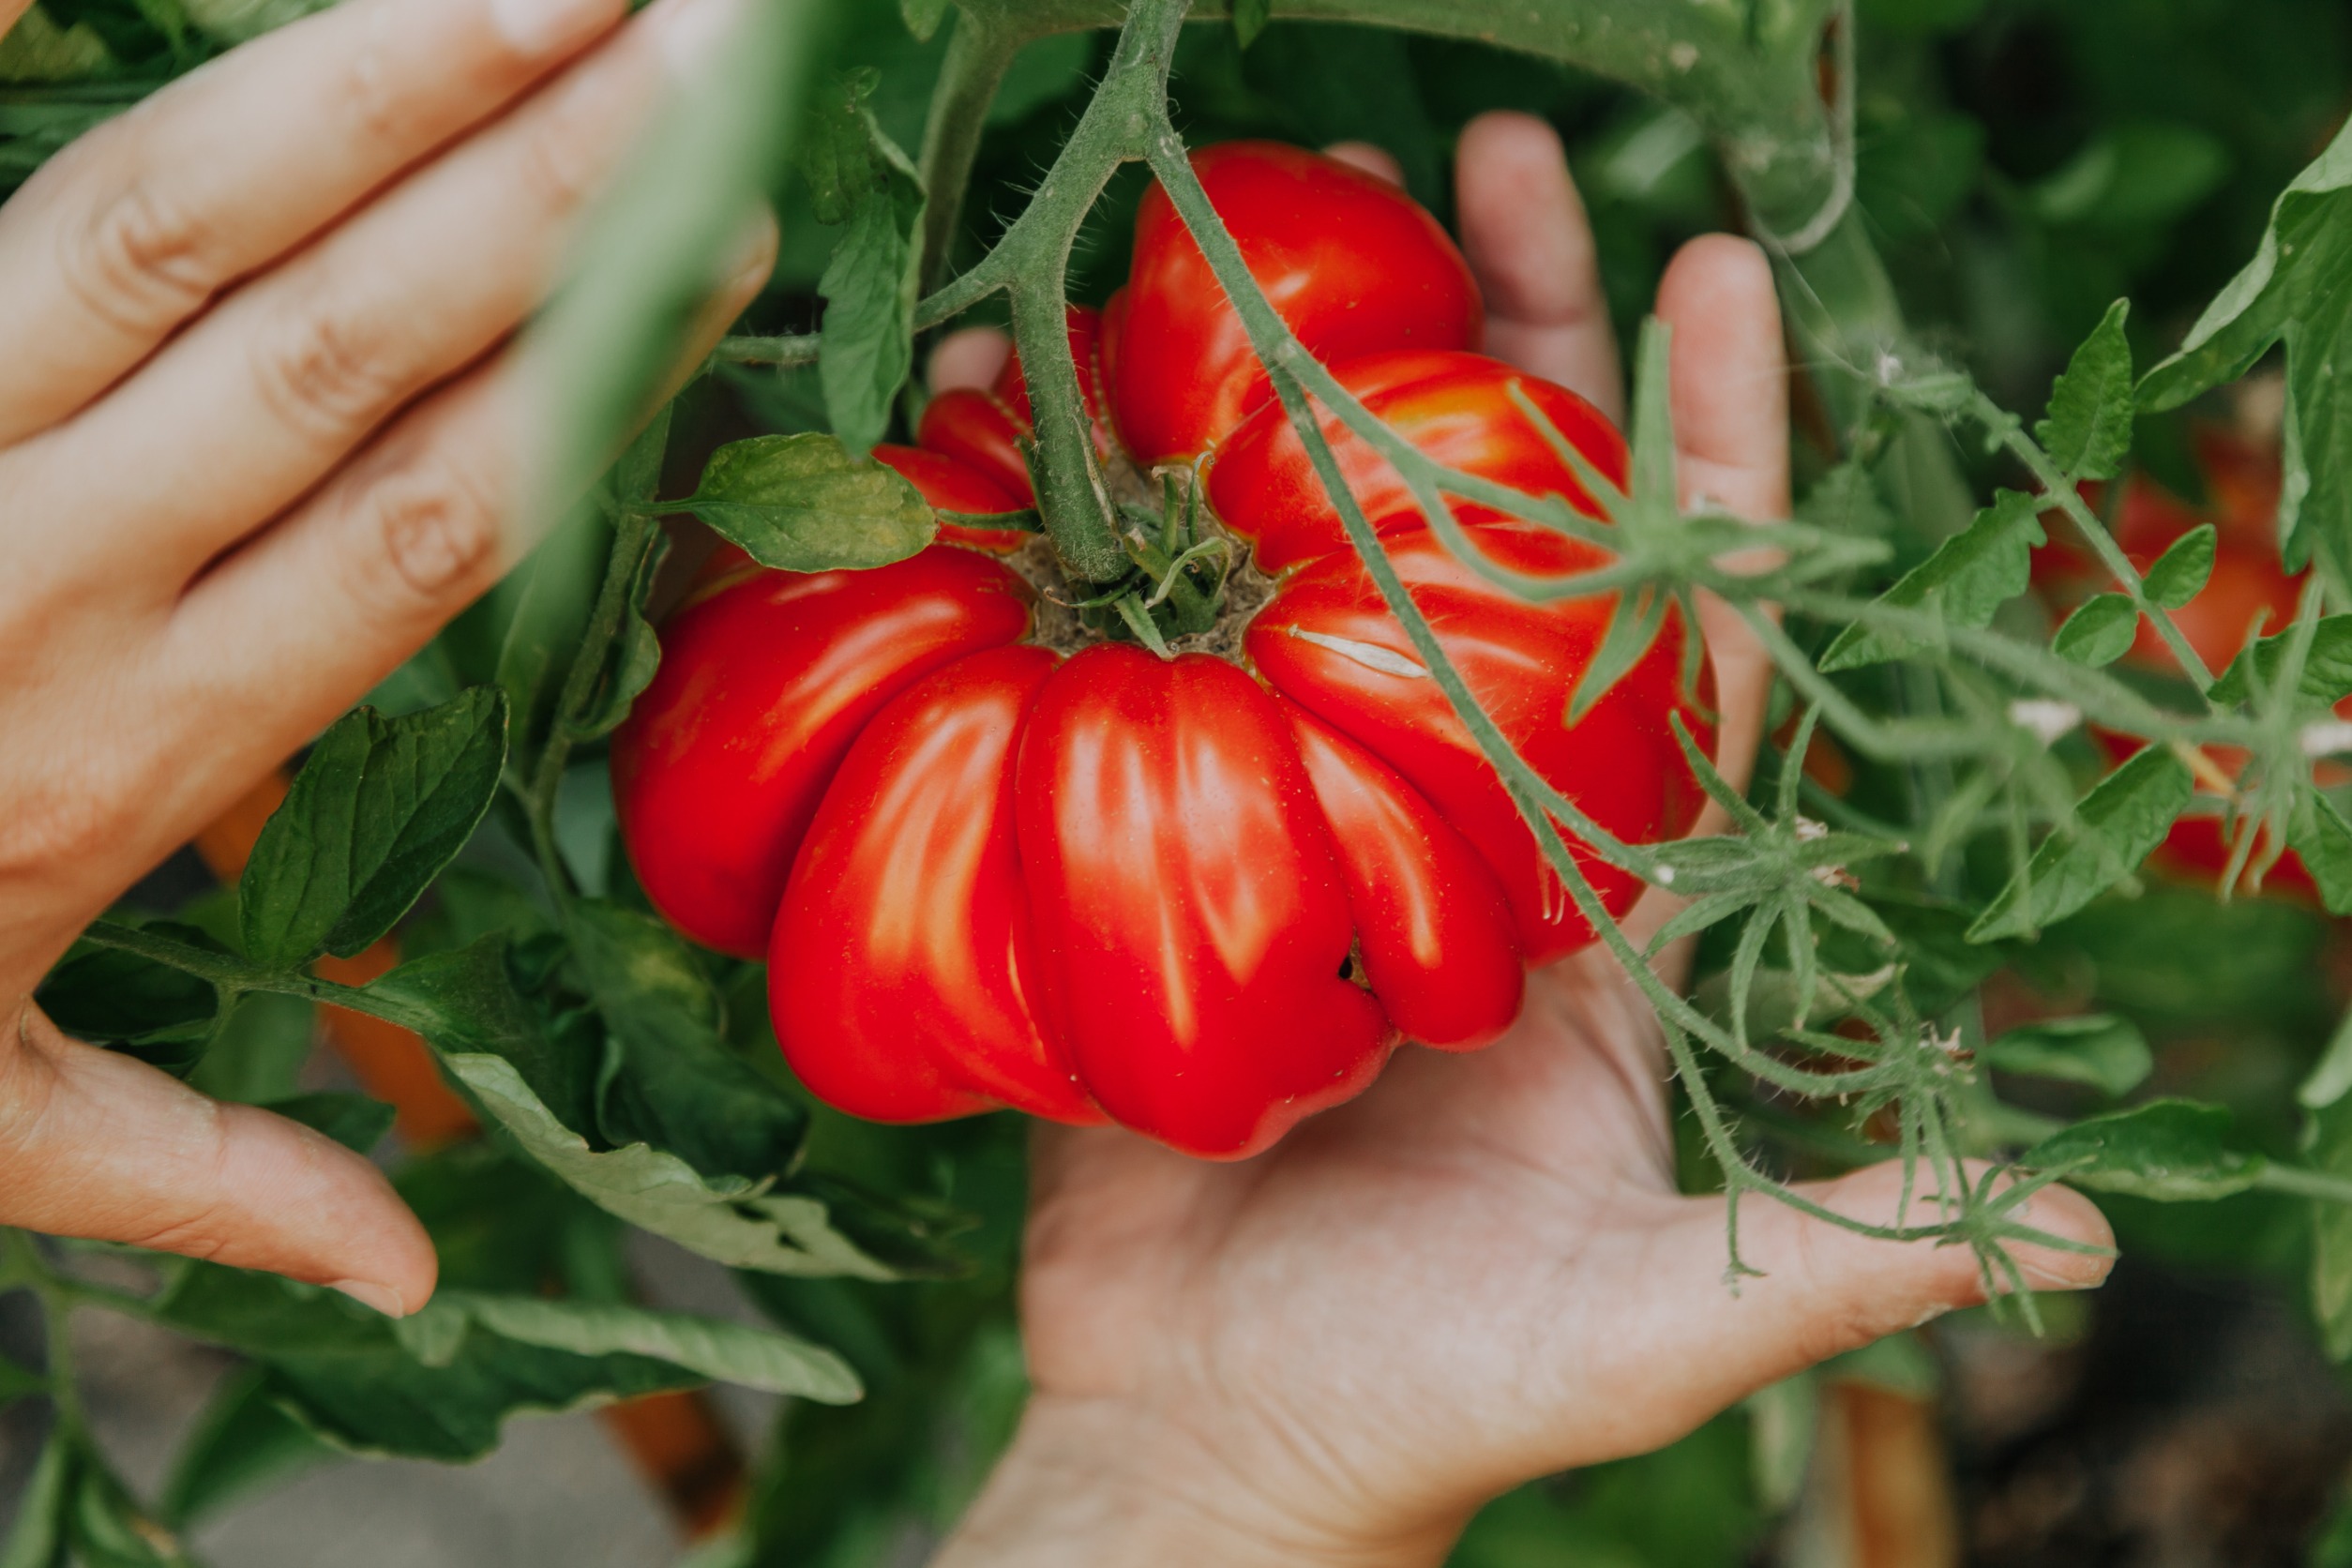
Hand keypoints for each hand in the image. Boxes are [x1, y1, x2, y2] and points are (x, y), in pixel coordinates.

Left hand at [0, 0, 771, 1314]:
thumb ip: (205, 1174)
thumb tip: (420, 1270)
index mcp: (129, 756)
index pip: (434, 531)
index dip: (600, 381)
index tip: (736, 241)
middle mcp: (37, 572)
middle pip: (343, 340)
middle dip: (551, 175)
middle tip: (710, 31)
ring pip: (165, 224)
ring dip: (374, 78)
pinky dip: (26, 22)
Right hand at [933, 115, 2114, 1566]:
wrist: (1205, 1449)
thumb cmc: (1436, 1400)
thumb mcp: (1649, 1329)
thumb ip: (1842, 1259)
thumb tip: (2091, 1222)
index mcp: (1612, 906)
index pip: (1679, 645)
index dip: (1706, 465)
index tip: (1711, 278)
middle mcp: (1476, 832)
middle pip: (1505, 555)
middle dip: (1517, 354)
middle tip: (1496, 165)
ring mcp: (1318, 828)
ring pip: (1328, 578)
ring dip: (1317, 407)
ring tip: (1290, 229)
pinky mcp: (1176, 856)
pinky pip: (1154, 673)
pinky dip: (1122, 550)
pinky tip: (1076, 424)